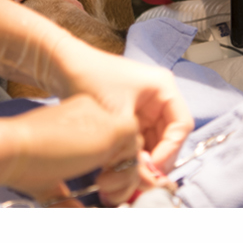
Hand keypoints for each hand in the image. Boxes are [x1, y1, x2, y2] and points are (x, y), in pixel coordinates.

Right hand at [1, 95, 141, 205]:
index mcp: (78, 116)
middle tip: (108, 197)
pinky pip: (135, 151)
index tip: (99, 190)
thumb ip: (68, 194)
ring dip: (124, 177)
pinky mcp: (113, 127)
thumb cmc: (23, 164)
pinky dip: (127, 172)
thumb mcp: (51, 180)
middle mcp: (93, 111)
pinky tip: (103, 183)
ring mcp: (104, 117)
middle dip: (122, 175)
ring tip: (104, 192)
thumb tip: (82, 213)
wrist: (14, 149)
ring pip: (133, 148)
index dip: (110, 168)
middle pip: (124, 143)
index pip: (108, 140)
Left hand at [55, 46, 190, 199]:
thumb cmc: (90, 79)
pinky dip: (135, 153)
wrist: (61, 65)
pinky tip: (122, 165)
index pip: (181, 126)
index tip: (153, 169)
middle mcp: (159, 98)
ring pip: (156, 141)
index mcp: (164, 89)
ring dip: (146, 159)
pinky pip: (141, 140)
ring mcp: (145, 107)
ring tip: (130, 173)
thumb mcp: (117, 114)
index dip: (170, 150)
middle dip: (159, 158)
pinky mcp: (131, 116)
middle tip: (143, 177)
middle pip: (170, 136)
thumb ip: (135, 146)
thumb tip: (147, 177)